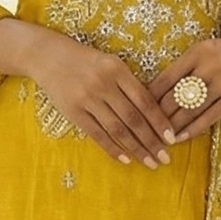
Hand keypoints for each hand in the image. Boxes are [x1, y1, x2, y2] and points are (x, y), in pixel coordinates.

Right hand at [29, 29, 176, 167]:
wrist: (48, 56)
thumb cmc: (86, 61)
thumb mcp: (111, 63)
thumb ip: (129, 84)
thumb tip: (154, 114)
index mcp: (117, 69)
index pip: (145, 100)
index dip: (159, 122)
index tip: (172, 139)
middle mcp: (103, 84)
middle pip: (133, 118)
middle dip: (152, 141)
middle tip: (165, 158)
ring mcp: (87, 98)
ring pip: (117, 129)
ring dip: (136, 149)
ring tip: (150, 162)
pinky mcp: (73, 111)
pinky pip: (97, 134)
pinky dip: (112, 148)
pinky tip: (126, 159)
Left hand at [149, 34, 220, 141]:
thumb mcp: (207, 51)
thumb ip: (186, 67)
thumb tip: (158, 91)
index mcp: (197, 52)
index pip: (166, 78)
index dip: (150, 97)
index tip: (139, 110)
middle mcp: (209, 66)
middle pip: (175, 96)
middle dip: (158, 116)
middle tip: (146, 130)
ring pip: (190, 109)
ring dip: (173, 127)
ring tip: (161, 138)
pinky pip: (210, 117)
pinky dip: (193, 129)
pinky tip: (181, 137)